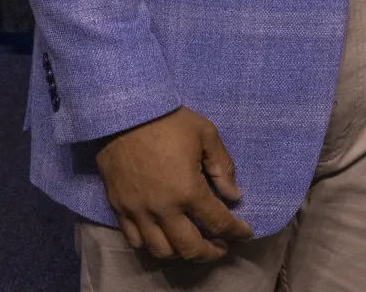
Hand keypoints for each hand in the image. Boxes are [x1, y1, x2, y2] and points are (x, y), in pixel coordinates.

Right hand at [95, 106, 253, 261]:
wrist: (126, 113)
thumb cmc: (170, 120)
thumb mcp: (206, 134)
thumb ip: (222, 167)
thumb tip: (234, 195)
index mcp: (188, 190)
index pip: (218, 221)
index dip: (236, 231)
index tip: (245, 233)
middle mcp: (163, 209)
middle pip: (189, 248)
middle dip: (210, 253)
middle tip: (221, 247)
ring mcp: (138, 212)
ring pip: (161, 251)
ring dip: (181, 254)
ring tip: (193, 245)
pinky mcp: (120, 209)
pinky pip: (135, 241)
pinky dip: (152, 247)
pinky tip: (163, 239)